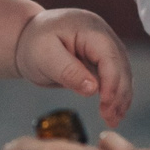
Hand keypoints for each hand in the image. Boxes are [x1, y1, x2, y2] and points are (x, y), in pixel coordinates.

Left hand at [15, 9, 134, 126]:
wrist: (27, 39)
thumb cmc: (33, 45)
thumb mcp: (45, 56)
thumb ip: (68, 71)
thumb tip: (94, 89)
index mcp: (90, 29)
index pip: (109, 57)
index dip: (111, 82)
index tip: (106, 104)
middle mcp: (103, 35)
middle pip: (120, 66)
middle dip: (118, 94)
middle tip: (110, 119)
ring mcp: (105, 47)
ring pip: (122, 74)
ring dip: (121, 98)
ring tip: (113, 120)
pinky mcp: (102, 60)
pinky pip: (115, 78)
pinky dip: (115, 95)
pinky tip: (112, 112)